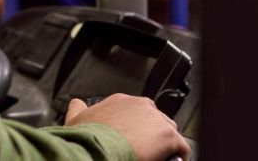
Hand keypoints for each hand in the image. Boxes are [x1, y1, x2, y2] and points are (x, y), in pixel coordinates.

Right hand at [64, 93, 189, 160]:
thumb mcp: (75, 119)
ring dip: (163, 146)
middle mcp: (141, 106)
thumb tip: (76, 103)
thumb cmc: (86, 138)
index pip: (136, 112)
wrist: (95, 151)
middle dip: (150, 136)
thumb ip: (78, 108)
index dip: (134, 129)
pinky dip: (176, 157)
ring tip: (153, 157)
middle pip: (155, 121)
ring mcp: (157, 120)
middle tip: (141, 151)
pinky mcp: (169, 136)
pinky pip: (182, 148)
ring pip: (169, 133)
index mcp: (120, 102)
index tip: (130, 140)